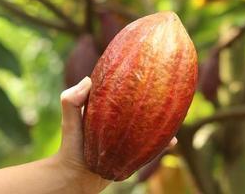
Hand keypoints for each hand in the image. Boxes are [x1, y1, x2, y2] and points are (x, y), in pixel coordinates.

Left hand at [55, 77, 177, 192]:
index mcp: (107, 108)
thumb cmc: (71, 147)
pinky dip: (162, 143)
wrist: (77, 177)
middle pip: (140, 106)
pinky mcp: (133, 151)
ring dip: (161, 119)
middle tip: (167, 88)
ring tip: (175, 113)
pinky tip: (172, 141)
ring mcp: (128, 135)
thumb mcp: (69, 122)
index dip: (133, 78)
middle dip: (154, 98)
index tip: (146, 67)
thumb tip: (88, 80)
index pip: (122, 89)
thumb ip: (70, 101)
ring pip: (149, 124)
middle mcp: (120, 119)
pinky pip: (151, 146)